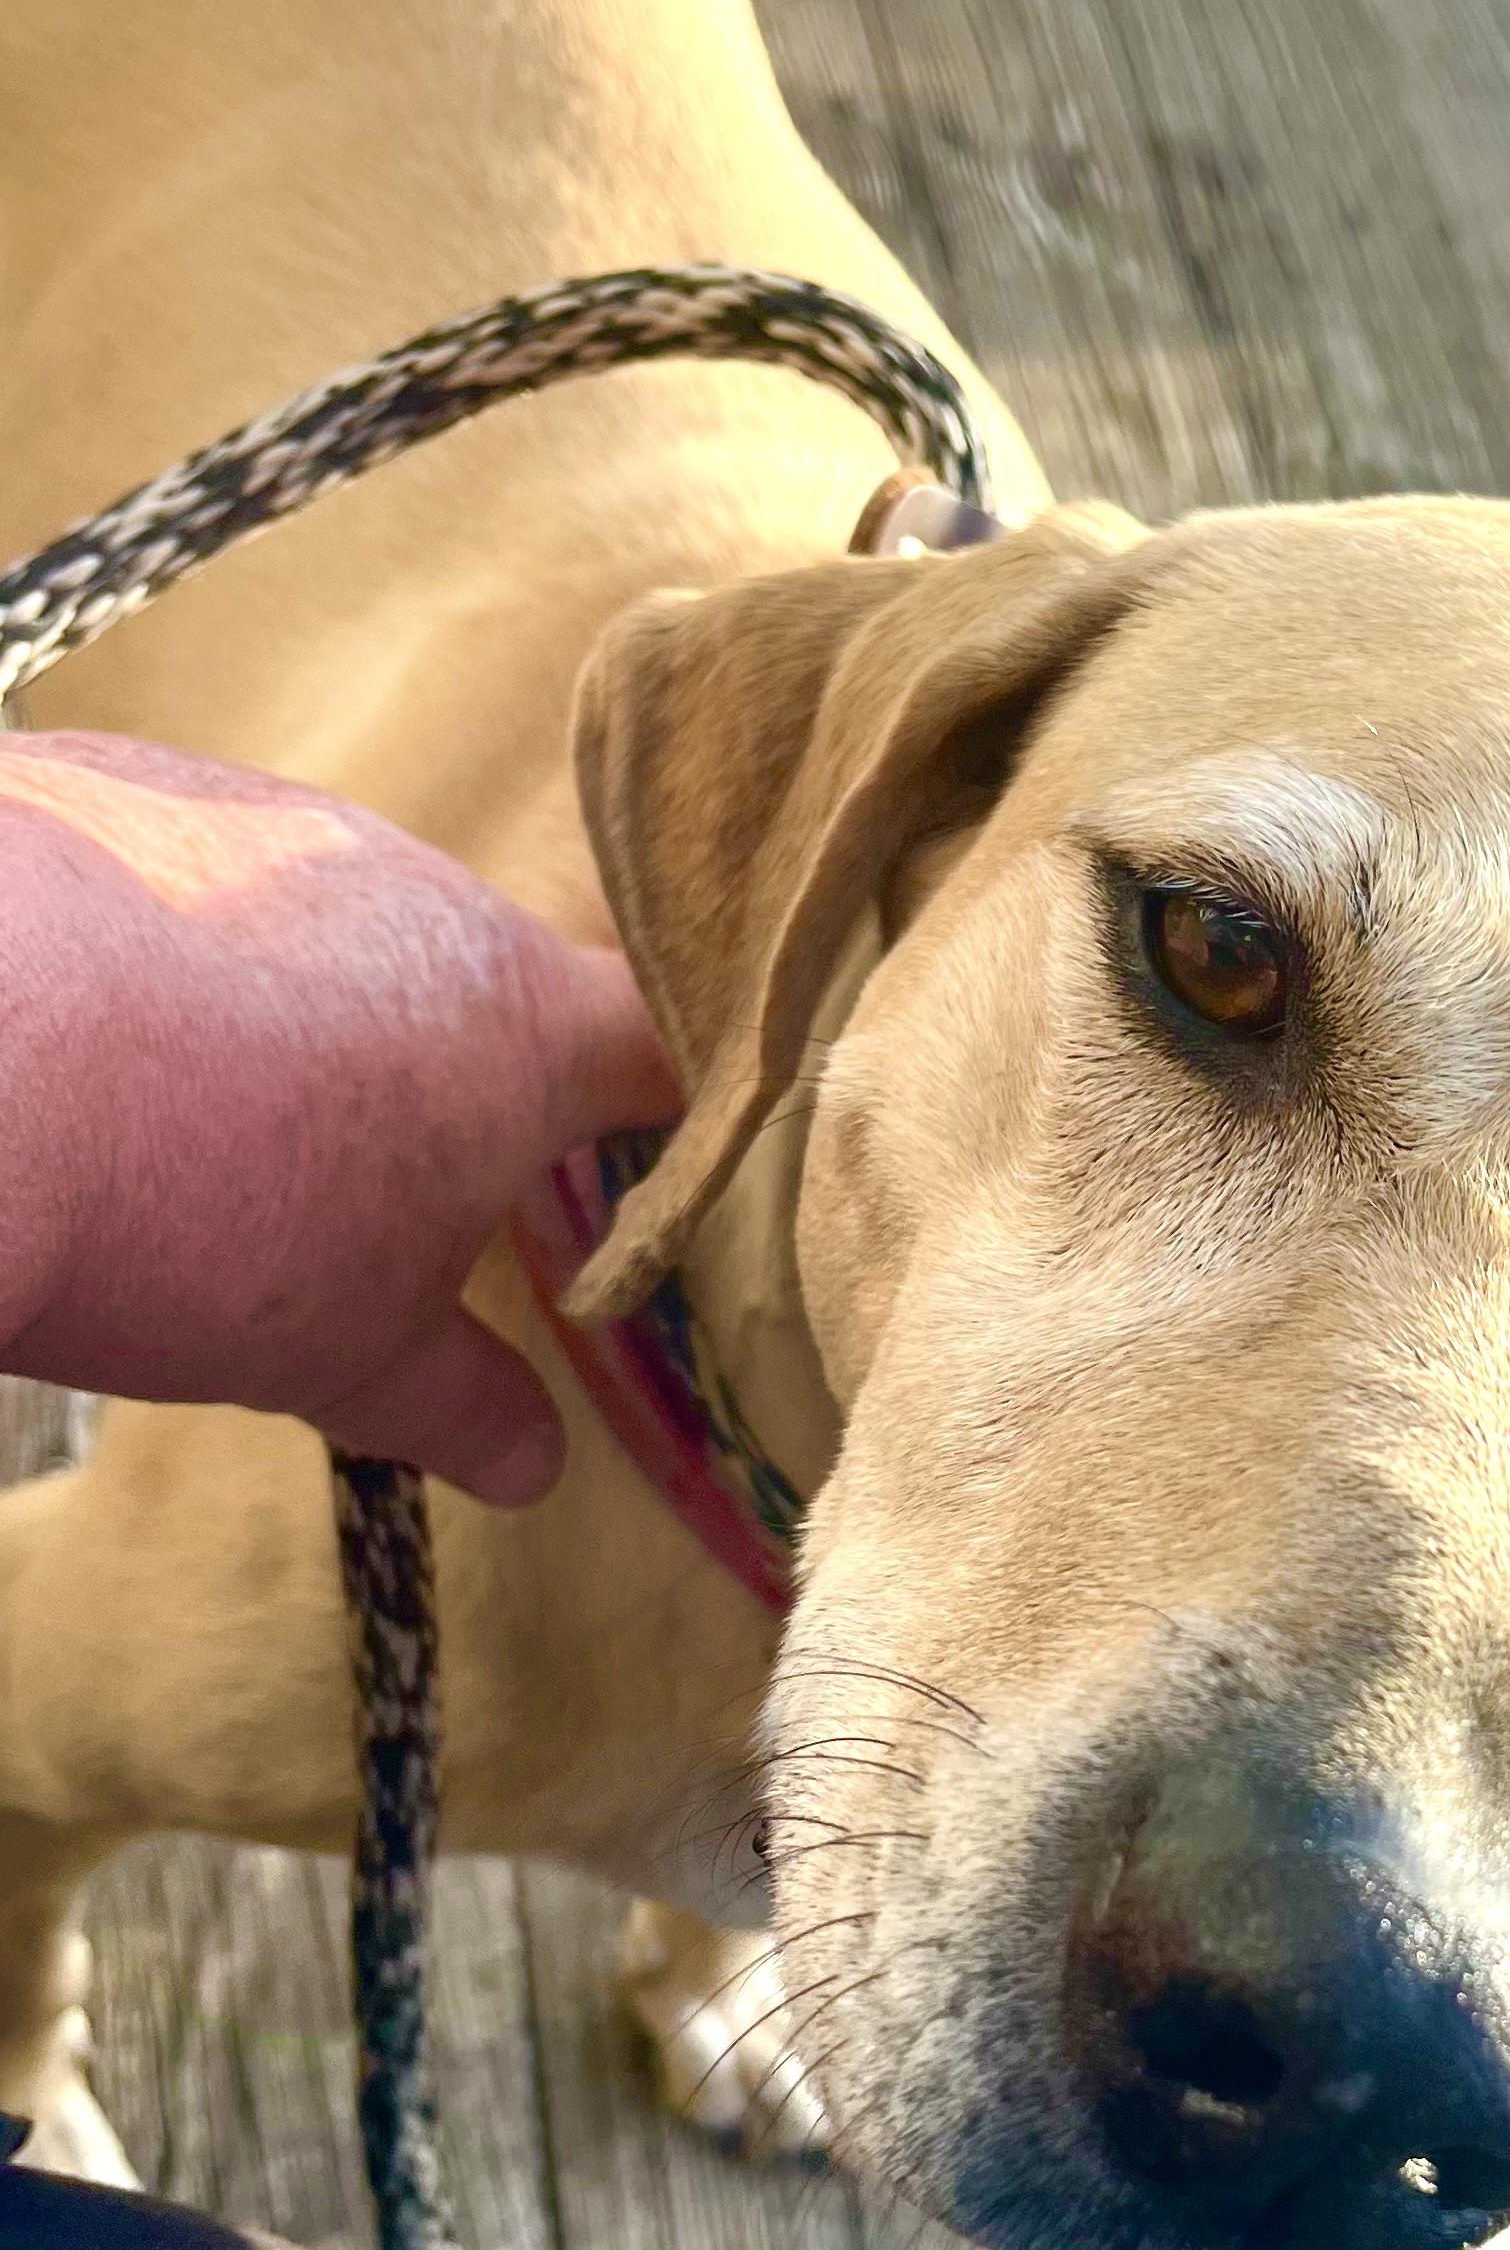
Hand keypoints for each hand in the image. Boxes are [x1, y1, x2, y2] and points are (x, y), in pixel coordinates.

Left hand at [0, 730, 679, 1503]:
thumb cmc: (195, 1214)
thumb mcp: (338, 1350)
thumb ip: (452, 1398)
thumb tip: (535, 1465)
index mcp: (521, 1022)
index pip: (664, 1040)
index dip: (672, 1098)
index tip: (646, 1152)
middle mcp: (419, 889)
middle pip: (484, 980)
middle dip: (447, 1077)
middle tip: (380, 1186)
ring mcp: (272, 819)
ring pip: (331, 920)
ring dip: (302, 1008)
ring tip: (204, 1118)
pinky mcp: (129, 784)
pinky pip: (192, 876)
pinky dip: (172, 951)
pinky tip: (98, 1038)